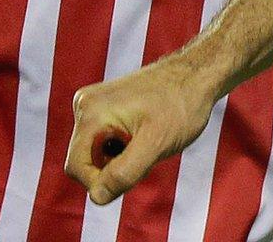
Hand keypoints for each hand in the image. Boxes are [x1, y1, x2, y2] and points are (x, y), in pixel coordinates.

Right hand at [63, 55, 222, 205]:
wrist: (196, 74)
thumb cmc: (181, 106)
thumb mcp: (156, 143)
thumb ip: (125, 172)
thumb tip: (97, 197)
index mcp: (91, 112)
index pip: (76, 168)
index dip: (101, 182)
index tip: (135, 173)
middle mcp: (85, 104)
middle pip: (84, 160)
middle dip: (112, 167)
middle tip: (146, 153)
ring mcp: (94, 103)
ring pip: (95, 152)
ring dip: (119, 157)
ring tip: (147, 141)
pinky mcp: (104, 105)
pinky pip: (103, 140)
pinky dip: (122, 146)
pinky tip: (144, 133)